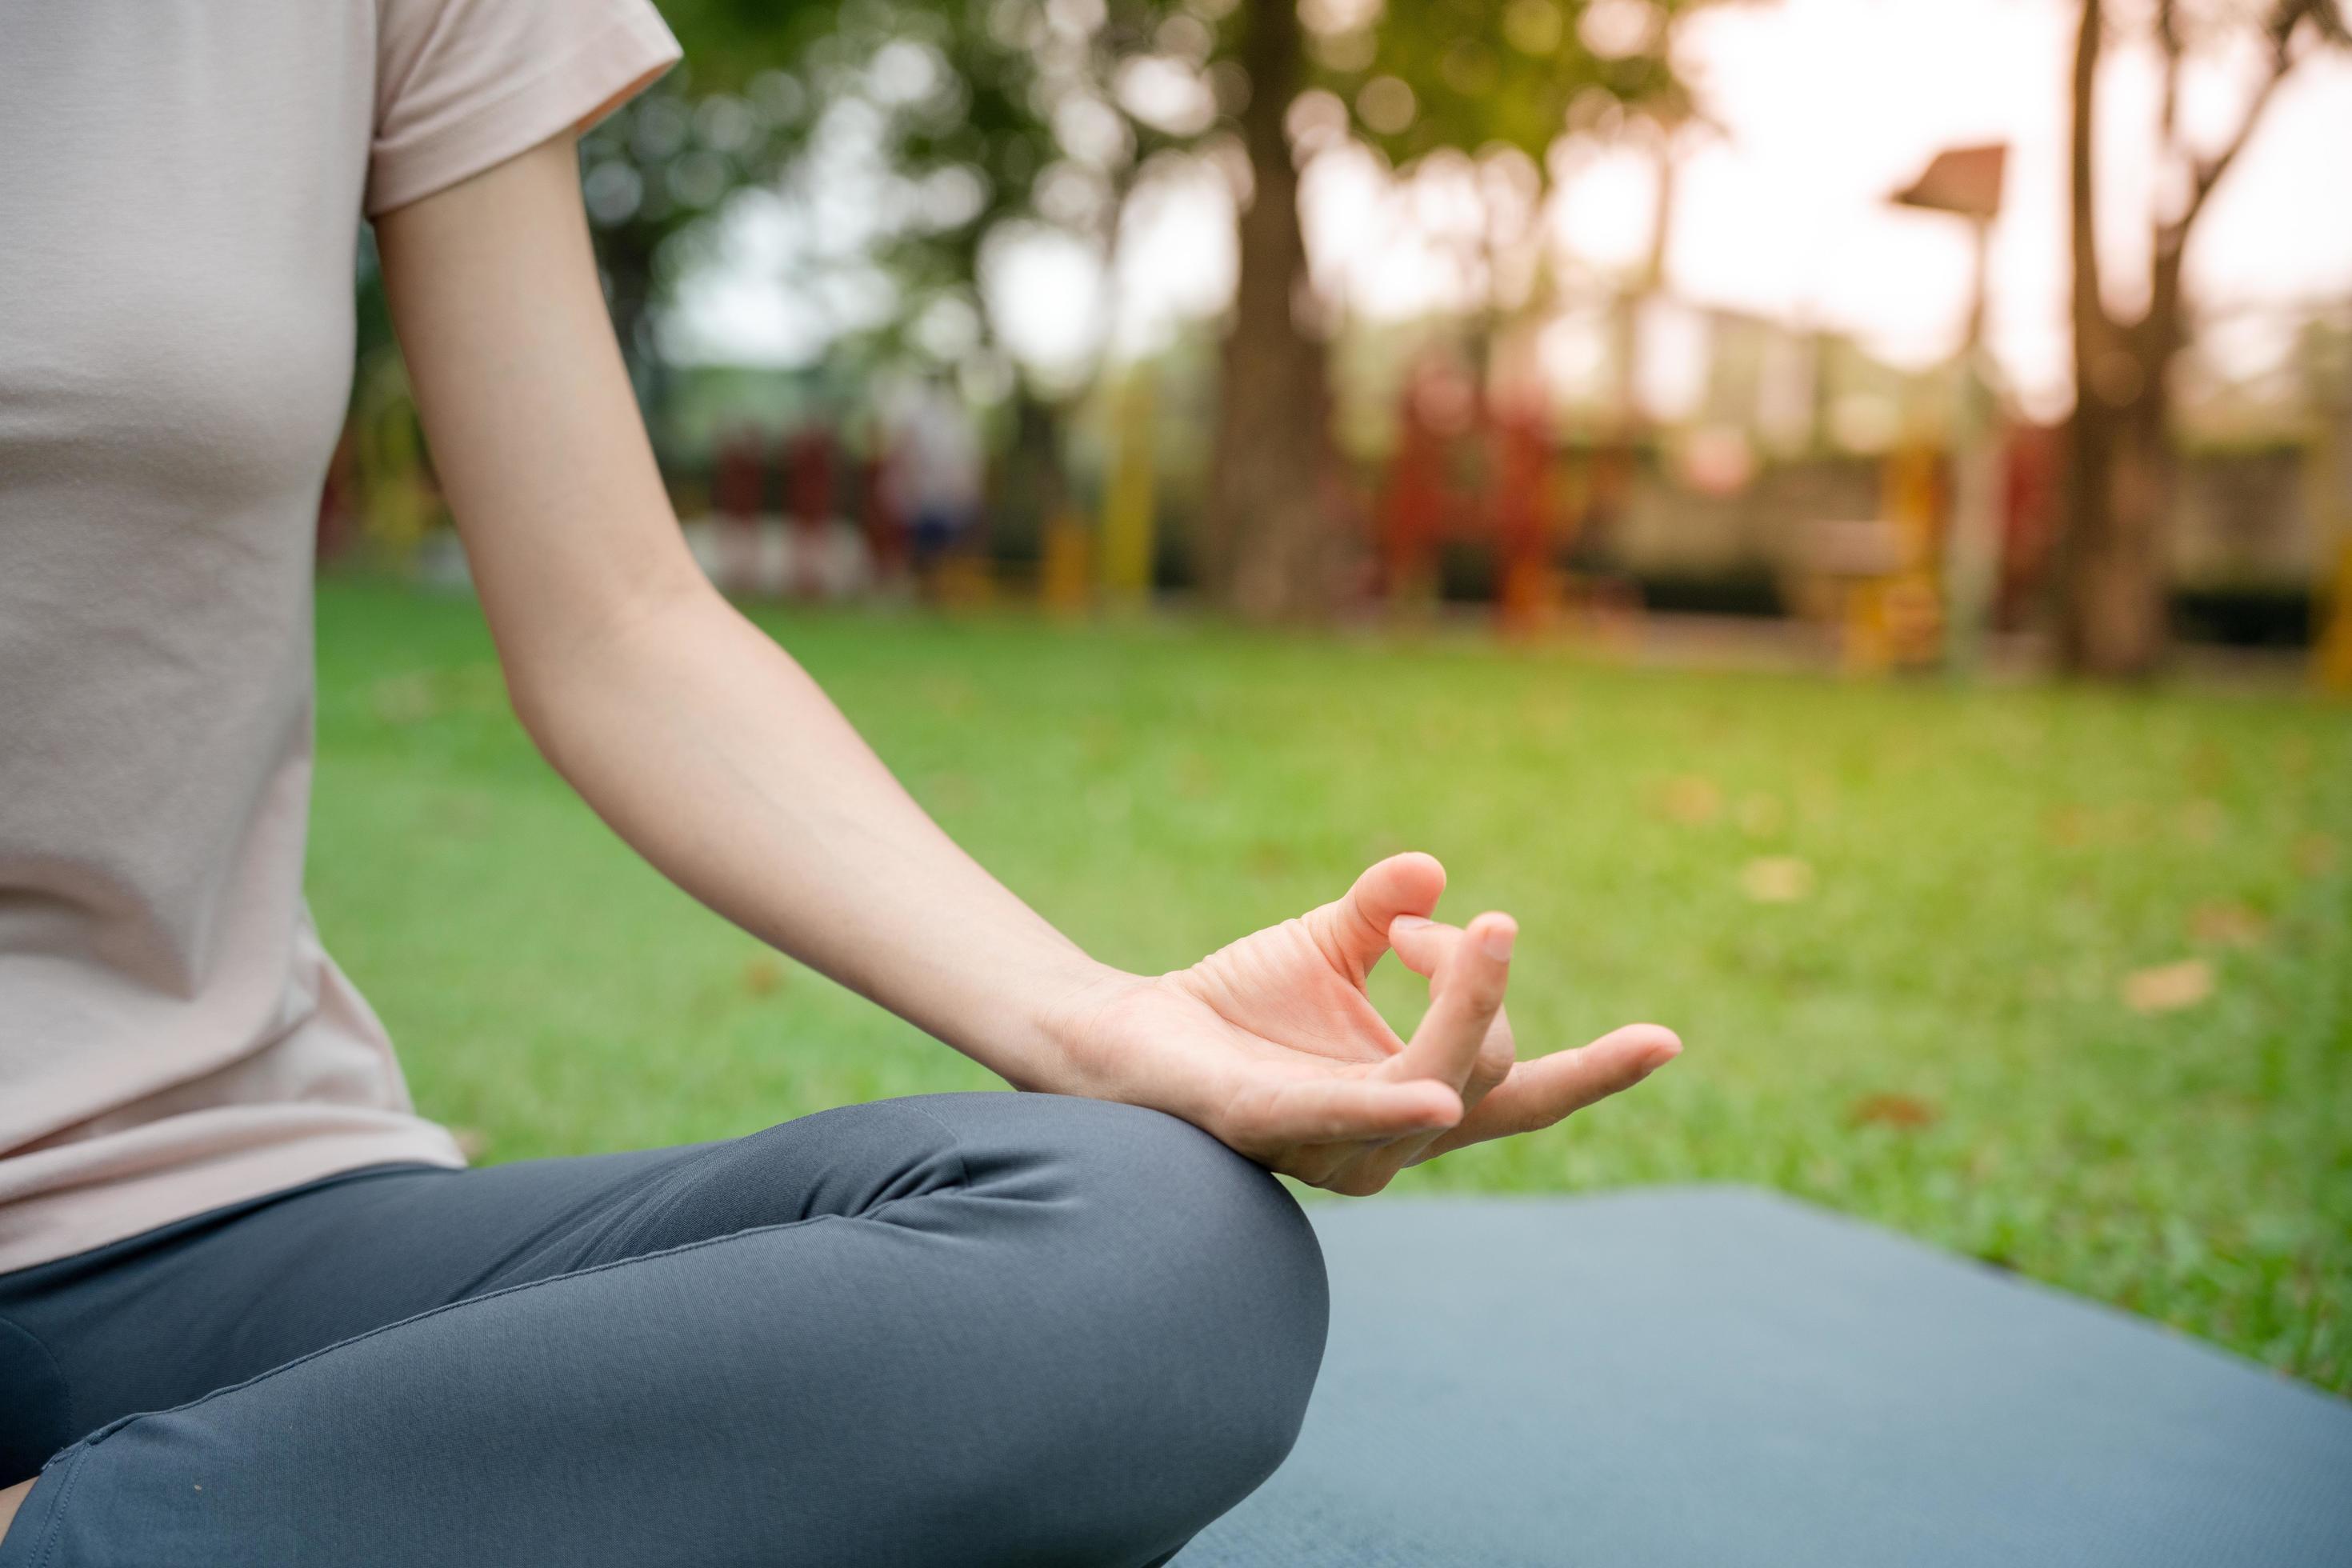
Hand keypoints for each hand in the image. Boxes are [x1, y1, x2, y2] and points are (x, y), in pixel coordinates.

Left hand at [1039, 852, 1680, 1193]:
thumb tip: (1437, 873)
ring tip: (1488, 933)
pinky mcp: (1262, 1125)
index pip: (1524, 1095)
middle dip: (1477, 979)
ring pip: (1434, 1085)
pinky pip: (1339, 1118)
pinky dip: (1391, 1104)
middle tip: (1436, 921)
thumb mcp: (1330, 941)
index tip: (1667, 1038)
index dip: (1597, 1074)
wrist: (1120, 1031)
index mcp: (1413, 1099)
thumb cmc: (1235, 1004)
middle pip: (1487, 1069)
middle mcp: (1386, 1139)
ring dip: (1468, 1009)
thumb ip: (1388, 913)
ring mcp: (1329, 1143)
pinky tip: (1438, 1090)